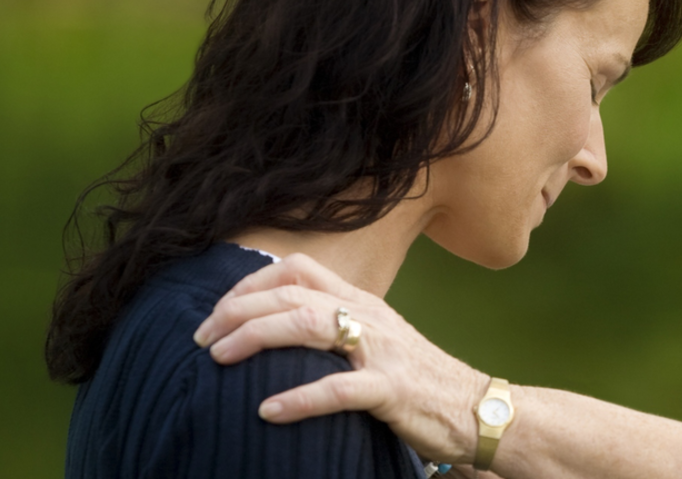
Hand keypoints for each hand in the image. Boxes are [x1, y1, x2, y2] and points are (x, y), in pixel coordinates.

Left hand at [193, 254, 487, 462]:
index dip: (250, 283)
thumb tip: (277, 328)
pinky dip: (298, 399)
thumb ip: (338, 328)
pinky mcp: (393, 389)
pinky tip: (268, 411)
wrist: (479, 409)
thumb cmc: (420, 380)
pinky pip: (338, 389)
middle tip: (202, 338)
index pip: (299, 269)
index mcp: (364, 302)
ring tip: (218, 358)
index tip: (218, 312)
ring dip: (256, 337)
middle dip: (237, 311)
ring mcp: (383, 351)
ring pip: (310, 326)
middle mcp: (371, 316)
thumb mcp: (377, 341)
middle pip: (293, 294)